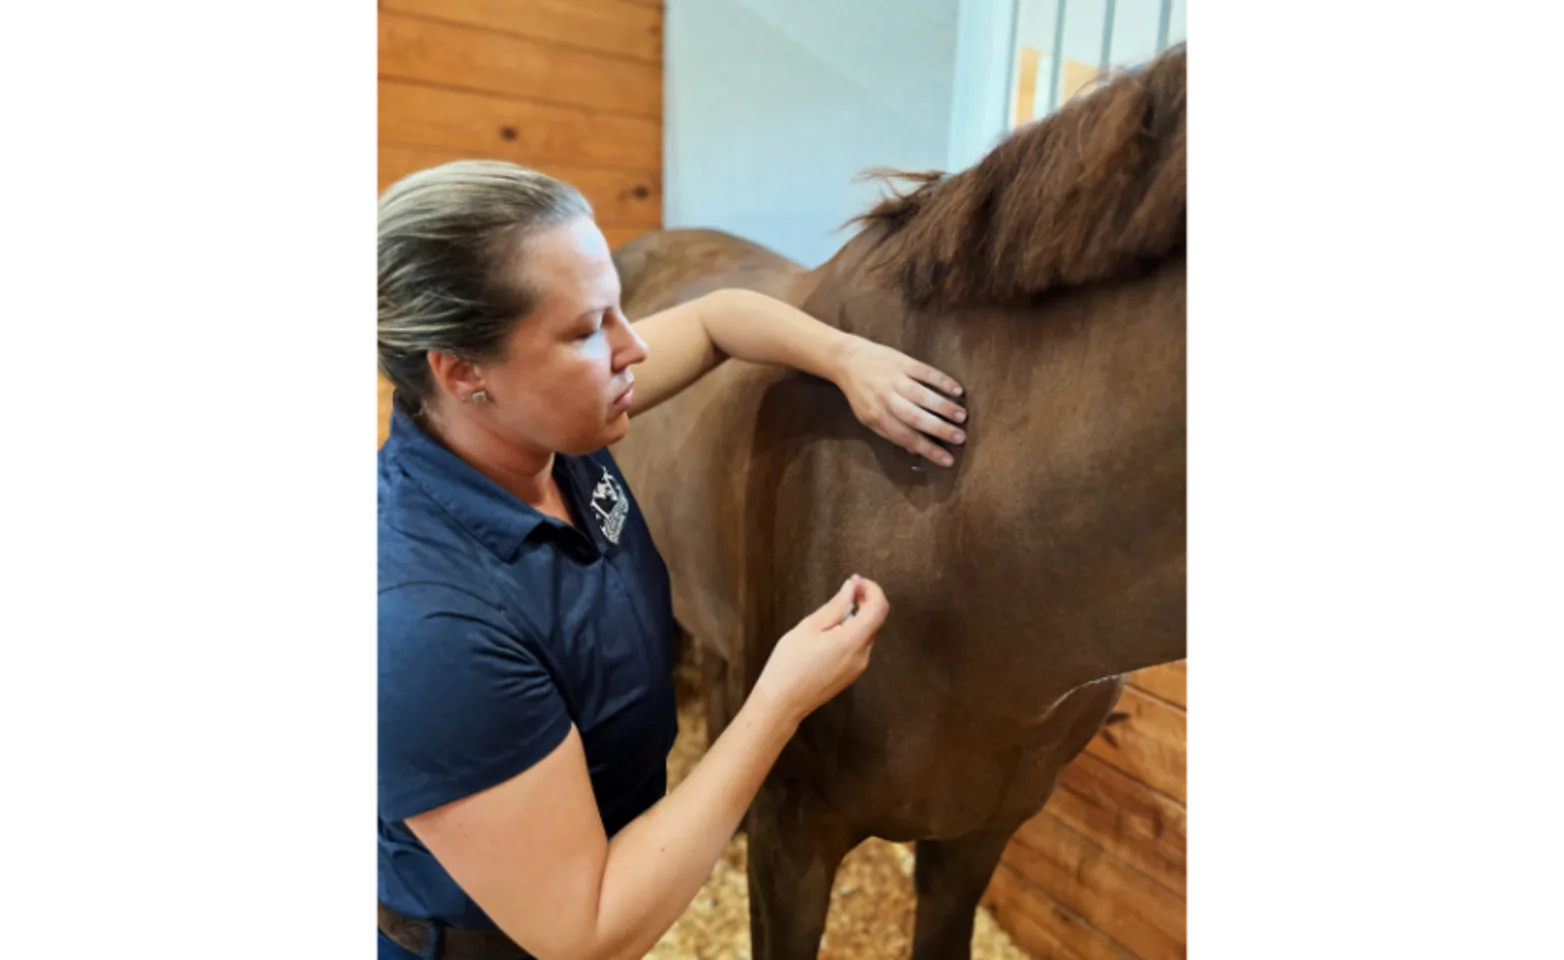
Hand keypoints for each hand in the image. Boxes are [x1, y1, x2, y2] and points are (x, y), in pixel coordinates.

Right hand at [752, 575, 888, 725]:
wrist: (781, 703)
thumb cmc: (789, 665)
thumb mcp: (808, 628)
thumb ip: (835, 607)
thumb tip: (851, 588)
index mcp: (852, 641)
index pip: (879, 608)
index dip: (871, 589)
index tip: (856, 581)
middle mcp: (861, 656)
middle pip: (875, 621)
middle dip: (864, 601)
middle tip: (846, 589)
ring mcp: (858, 668)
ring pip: (867, 634)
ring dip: (857, 617)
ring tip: (833, 612)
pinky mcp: (851, 675)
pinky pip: (859, 647)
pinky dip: (852, 633)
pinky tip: (831, 632)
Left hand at [831, 335, 966, 466]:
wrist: (848, 360)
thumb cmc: (861, 393)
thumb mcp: (868, 417)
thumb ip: (890, 433)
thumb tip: (915, 450)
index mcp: (877, 417)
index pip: (906, 437)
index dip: (928, 450)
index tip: (948, 460)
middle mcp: (887, 400)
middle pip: (916, 418)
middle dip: (940, 429)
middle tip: (960, 438)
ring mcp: (896, 380)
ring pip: (923, 396)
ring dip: (944, 407)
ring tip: (961, 416)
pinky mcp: (904, 362)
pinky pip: (926, 373)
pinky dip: (942, 381)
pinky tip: (957, 390)